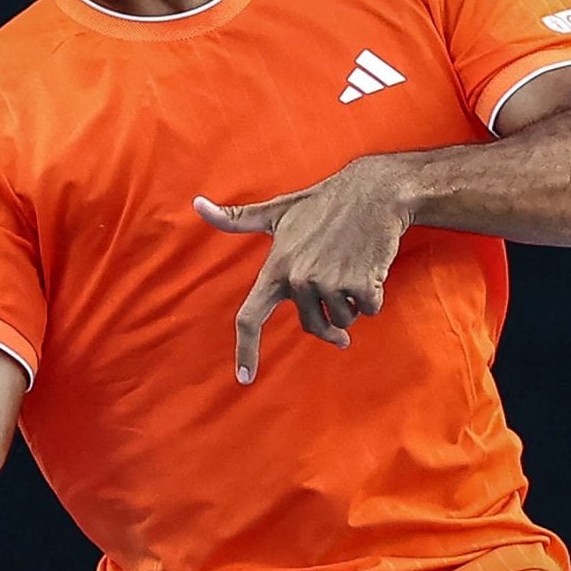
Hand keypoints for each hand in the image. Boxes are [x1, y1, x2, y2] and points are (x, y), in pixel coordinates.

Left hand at [194, 158, 409, 384]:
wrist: (373, 192)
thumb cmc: (321, 202)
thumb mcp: (276, 211)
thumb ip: (237, 219)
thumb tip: (197, 205)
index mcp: (275, 269)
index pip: (250, 317)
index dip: (246, 350)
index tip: (244, 378)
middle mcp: (299, 280)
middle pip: (312, 325)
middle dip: (327, 320)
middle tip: (336, 291)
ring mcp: (329, 283)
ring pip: (342, 320)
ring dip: (350, 305)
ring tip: (351, 270)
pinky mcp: (361, 284)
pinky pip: (368, 310)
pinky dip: (372, 297)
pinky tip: (369, 269)